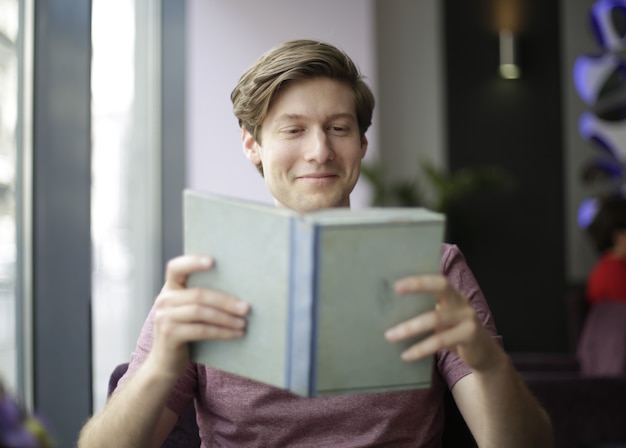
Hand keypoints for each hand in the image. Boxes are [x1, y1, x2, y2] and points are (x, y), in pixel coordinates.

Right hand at [148, 255, 250, 377]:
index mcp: (170, 288)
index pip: (176, 268)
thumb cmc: (185, 332)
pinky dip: (222, 332)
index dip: (193, 262)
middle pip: (198, 294)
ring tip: (243, 322)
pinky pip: (201, 330)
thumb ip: (201, 299)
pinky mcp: (170, 335)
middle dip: (225, 300)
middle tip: (246, 307)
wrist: (165, 364)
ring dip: (226, 318)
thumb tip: (239, 292)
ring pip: (201, 312)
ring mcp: (164, 317)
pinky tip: (236, 334)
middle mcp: (164, 300)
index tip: (213, 261)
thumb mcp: (189, 312)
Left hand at [384, 274, 496, 371]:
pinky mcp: (470, 335)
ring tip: (390, 336)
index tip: (396, 283)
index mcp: (452, 295)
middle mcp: (461, 302)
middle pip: (441, 287)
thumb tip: (391, 312)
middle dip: (417, 285)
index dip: (418, 280)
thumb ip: (427, 311)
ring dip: (409, 327)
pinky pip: (441, 341)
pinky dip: (421, 348)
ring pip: (435, 318)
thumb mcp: (443, 320)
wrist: (485, 355)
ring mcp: (468, 318)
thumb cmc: (455, 335)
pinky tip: (406, 355)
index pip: (436, 280)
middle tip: (395, 291)